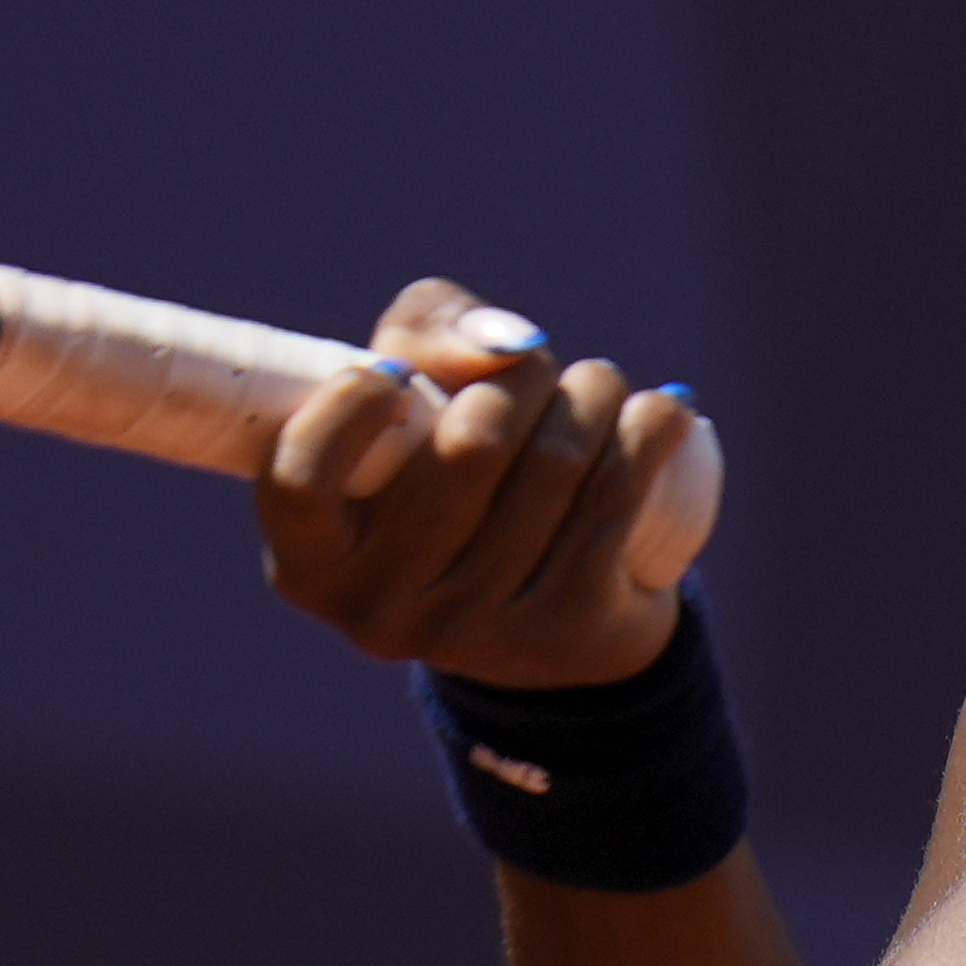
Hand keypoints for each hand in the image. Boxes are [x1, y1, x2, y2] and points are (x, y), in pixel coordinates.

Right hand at [255, 277, 709, 687]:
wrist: (551, 621)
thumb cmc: (454, 475)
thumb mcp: (413, 400)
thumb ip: (427, 334)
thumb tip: (509, 347)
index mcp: (311, 561)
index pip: (302, 478)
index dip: (347, 408)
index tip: (396, 374)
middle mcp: (381, 608)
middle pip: (471, 445)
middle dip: (524, 375)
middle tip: (540, 367)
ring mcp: (473, 630)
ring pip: (557, 466)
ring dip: (595, 393)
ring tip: (599, 386)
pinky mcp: (564, 632)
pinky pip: (617, 498)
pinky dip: (651, 431)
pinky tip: (663, 410)